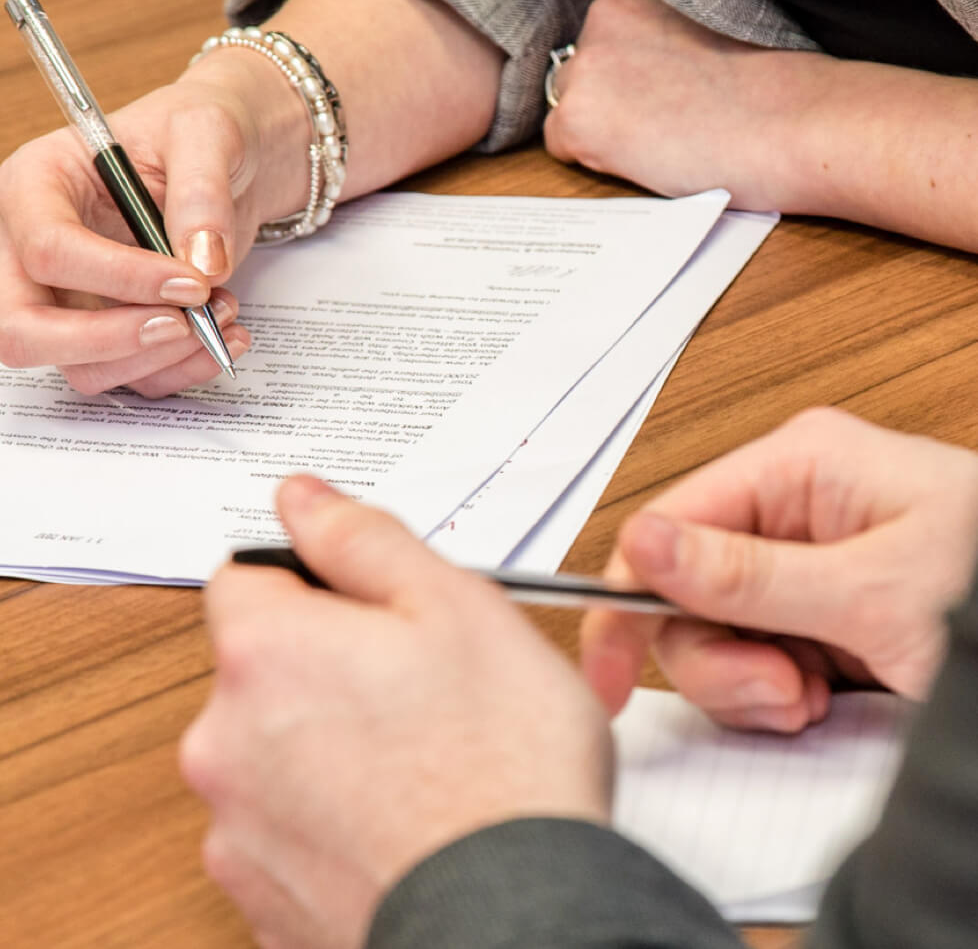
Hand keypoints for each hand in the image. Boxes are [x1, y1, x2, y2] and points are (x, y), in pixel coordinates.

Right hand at [0, 41, 320, 395]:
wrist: (232, 158)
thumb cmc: (201, 132)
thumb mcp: (208, 131)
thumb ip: (203, 189)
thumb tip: (202, 263)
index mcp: (37, 185)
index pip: (48, 248)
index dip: (117, 276)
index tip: (191, 282)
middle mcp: (36, 249)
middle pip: (24, 329)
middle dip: (106, 341)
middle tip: (184, 324)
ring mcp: (72, 298)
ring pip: (83, 367)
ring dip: (160, 356)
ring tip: (224, 311)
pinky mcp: (114, 329)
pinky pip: (133, 376)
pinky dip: (184, 367)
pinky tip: (227, 332)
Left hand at [180, 477, 611, 948]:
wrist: (518, 914)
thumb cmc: (500, 760)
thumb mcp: (451, 603)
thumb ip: (361, 538)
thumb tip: (301, 498)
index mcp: (265, 650)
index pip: (247, 574)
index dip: (314, 578)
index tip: (368, 602)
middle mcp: (225, 739)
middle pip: (261, 664)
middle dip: (326, 660)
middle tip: (418, 680)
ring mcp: (238, 827)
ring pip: (274, 747)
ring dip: (326, 740)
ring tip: (420, 757)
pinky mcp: (263, 895)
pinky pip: (288, 824)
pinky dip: (331, 815)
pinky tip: (402, 818)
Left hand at [543, 0, 837, 210]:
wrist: (795, 124)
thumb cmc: (776, 87)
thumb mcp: (714, 25)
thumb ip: (668, 32)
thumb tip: (644, 68)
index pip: (612, 35)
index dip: (639, 71)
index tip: (674, 88)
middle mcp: (606, 13)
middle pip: (586, 68)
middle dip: (614, 96)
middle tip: (672, 117)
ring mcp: (588, 65)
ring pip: (571, 104)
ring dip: (603, 126)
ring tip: (665, 136)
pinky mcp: (578, 118)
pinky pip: (561, 147)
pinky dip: (595, 160)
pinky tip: (647, 157)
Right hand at [581, 407, 977, 732]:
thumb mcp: (874, 593)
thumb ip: (747, 575)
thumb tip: (639, 546)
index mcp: (796, 467)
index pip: (668, 526)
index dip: (630, 599)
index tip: (608, 670)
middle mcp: (788, 506)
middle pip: (685, 588)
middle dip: (720, 655)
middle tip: (783, 692)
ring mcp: (802, 560)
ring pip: (714, 630)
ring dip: (751, 681)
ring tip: (817, 697)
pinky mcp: (817, 606)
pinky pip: (755, 653)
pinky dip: (777, 692)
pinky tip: (827, 696)